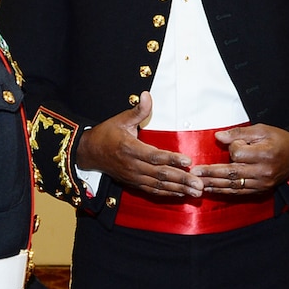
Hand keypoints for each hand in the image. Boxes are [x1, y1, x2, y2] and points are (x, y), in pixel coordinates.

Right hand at [76, 92, 203, 198]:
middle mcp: (133, 165)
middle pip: (160, 174)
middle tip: (199, 184)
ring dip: (179, 189)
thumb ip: (138, 110)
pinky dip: (168, 193)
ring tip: (196, 192)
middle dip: (182, 179)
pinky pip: (153, 191)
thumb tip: (147, 95)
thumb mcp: (121, 119)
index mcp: (130, 148)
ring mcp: (134, 176)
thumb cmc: (106, 134)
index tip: (188, 160)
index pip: (155, 156)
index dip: (172, 158)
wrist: (89, 152)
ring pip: (159, 185)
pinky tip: (181, 194)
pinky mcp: (134, 183)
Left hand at [190, 124, 288, 194]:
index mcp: (264, 154)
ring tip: (197, 183)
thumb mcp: (262, 130)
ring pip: (233, 185)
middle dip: (211, 173)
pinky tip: (211, 189)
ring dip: (214, 184)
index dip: (233, 147)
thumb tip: (218, 137)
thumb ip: (239, 133)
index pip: (238, 154)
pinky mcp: (260, 190)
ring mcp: (261, 183)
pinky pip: (239, 192)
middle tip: (194, 172)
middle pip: (232, 173)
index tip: (235, 142)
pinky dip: (224, 191)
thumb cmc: (279, 140)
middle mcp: (263, 172)